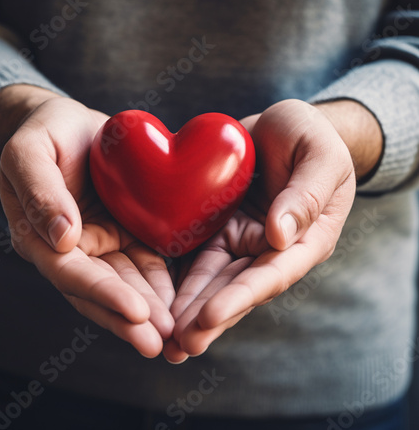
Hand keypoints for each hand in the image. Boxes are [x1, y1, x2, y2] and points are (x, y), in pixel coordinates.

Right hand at [0, 86, 174, 357]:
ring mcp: (101, 243)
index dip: (101, 293)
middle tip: (159, 342)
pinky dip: (161, 282)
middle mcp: (72, 249)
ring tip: (175, 333)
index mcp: (40, 235)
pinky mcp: (126, 232)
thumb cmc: (46, 132)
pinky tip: (181, 300)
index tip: (136, 310)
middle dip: (128, 318)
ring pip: (125, 283)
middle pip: (99, 290)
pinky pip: (144, 261)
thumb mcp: (31, 152)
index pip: (69, 273)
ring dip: (148, 310)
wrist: (71, 125)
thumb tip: (62, 240)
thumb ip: (40, 191)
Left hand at [164, 99, 380, 361]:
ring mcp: (241, 239)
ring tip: (165, 340)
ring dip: (190, 310)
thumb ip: (306, 194)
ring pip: (214, 280)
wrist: (281, 127)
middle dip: (208, 318)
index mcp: (305, 239)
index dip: (240, 297)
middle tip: (178, 347)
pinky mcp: (217, 227)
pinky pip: (197, 255)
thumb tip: (280, 236)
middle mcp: (270, 248)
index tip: (209, 317)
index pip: (271, 275)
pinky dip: (180, 280)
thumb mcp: (319, 156)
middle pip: (237, 288)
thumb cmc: (310, 135)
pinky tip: (156, 300)